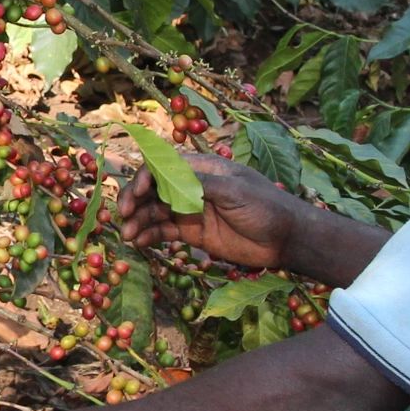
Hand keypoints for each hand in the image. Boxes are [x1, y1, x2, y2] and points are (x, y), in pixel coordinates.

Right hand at [117, 152, 301, 270]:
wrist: (285, 239)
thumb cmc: (265, 207)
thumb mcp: (236, 191)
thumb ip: (202, 185)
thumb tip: (169, 180)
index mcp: (202, 169)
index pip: (164, 167)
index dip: (145, 178)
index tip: (136, 194)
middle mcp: (192, 187)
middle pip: (153, 190)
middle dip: (135, 200)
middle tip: (124, 216)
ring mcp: (191, 211)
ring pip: (155, 212)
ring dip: (139, 221)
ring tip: (129, 236)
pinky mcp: (193, 233)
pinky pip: (164, 231)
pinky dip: (149, 235)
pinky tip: (140, 242)